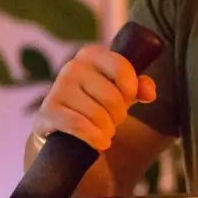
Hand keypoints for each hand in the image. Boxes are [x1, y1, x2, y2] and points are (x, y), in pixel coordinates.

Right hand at [31, 45, 156, 151]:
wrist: (64, 126)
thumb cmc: (97, 102)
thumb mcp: (121, 91)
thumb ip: (139, 87)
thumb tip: (149, 92)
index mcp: (91, 55)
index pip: (121, 67)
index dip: (130, 90)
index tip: (127, 99)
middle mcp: (73, 66)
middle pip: (112, 97)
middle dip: (119, 115)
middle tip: (113, 119)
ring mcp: (58, 88)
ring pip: (97, 115)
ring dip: (107, 130)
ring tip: (103, 130)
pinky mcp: (48, 111)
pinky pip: (79, 126)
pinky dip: (94, 138)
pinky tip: (99, 142)